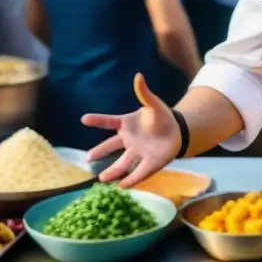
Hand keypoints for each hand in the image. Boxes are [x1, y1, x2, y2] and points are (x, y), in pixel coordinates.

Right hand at [81, 73, 180, 187]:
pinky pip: (138, 172)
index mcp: (127, 125)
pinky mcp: (149, 164)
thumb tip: (138, 76)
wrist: (177, 131)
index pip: (110, 122)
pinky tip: (122, 186)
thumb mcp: (154, 104)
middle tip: (88, 159)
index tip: (84, 118)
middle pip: (111, 147)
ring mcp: (137, 153)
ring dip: (113, 171)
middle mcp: (128, 141)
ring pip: (122, 163)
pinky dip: (130, 179)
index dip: (98, 120)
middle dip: (100, 152)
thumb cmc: (161, 117)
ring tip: (102, 179)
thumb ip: (144, 93)